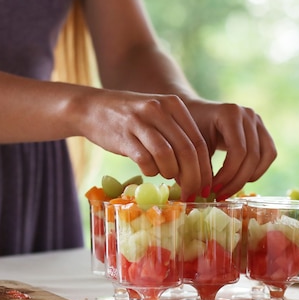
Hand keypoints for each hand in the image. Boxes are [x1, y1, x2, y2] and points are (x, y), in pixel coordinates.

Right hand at [78, 89, 212, 199]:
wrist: (92, 108)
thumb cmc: (131, 119)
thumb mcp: (158, 117)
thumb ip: (177, 138)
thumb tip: (196, 174)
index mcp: (174, 105)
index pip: (198, 142)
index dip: (205, 169)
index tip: (206, 188)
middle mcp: (159, 110)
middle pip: (186, 151)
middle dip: (192, 178)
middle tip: (192, 194)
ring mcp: (140, 121)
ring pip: (167, 157)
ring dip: (170, 174)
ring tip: (166, 177)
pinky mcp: (124, 136)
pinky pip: (145, 161)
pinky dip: (150, 171)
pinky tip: (149, 170)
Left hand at [183, 99, 276, 199]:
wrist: (194, 112)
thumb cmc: (189, 130)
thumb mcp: (192, 145)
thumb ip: (200, 166)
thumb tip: (204, 193)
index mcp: (230, 113)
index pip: (238, 151)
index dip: (228, 175)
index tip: (212, 190)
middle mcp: (247, 114)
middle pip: (252, 156)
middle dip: (236, 181)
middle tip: (219, 195)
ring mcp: (257, 120)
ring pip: (264, 156)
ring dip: (248, 178)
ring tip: (229, 190)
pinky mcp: (261, 129)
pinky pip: (269, 154)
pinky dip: (257, 170)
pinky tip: (241, 180)